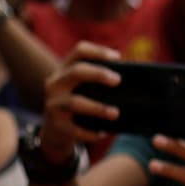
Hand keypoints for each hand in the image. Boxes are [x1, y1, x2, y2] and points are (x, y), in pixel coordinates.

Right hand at [41, 41, 122, 161]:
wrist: (53, 132)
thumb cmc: (77, 105)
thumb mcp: (81, 89)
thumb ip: (98, 81)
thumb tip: (131, 79)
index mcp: (64, 70)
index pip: (79, 51)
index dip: (98, 51)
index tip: (117, 57)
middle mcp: (55, 84)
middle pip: (76, 71)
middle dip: (99, 74)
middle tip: (118, 81)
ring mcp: (53, 104)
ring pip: (75, 102)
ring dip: (97, 108)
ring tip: (115, 113)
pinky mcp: (55, 125)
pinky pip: (74, 129)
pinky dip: (90, 132)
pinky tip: (102, 133)